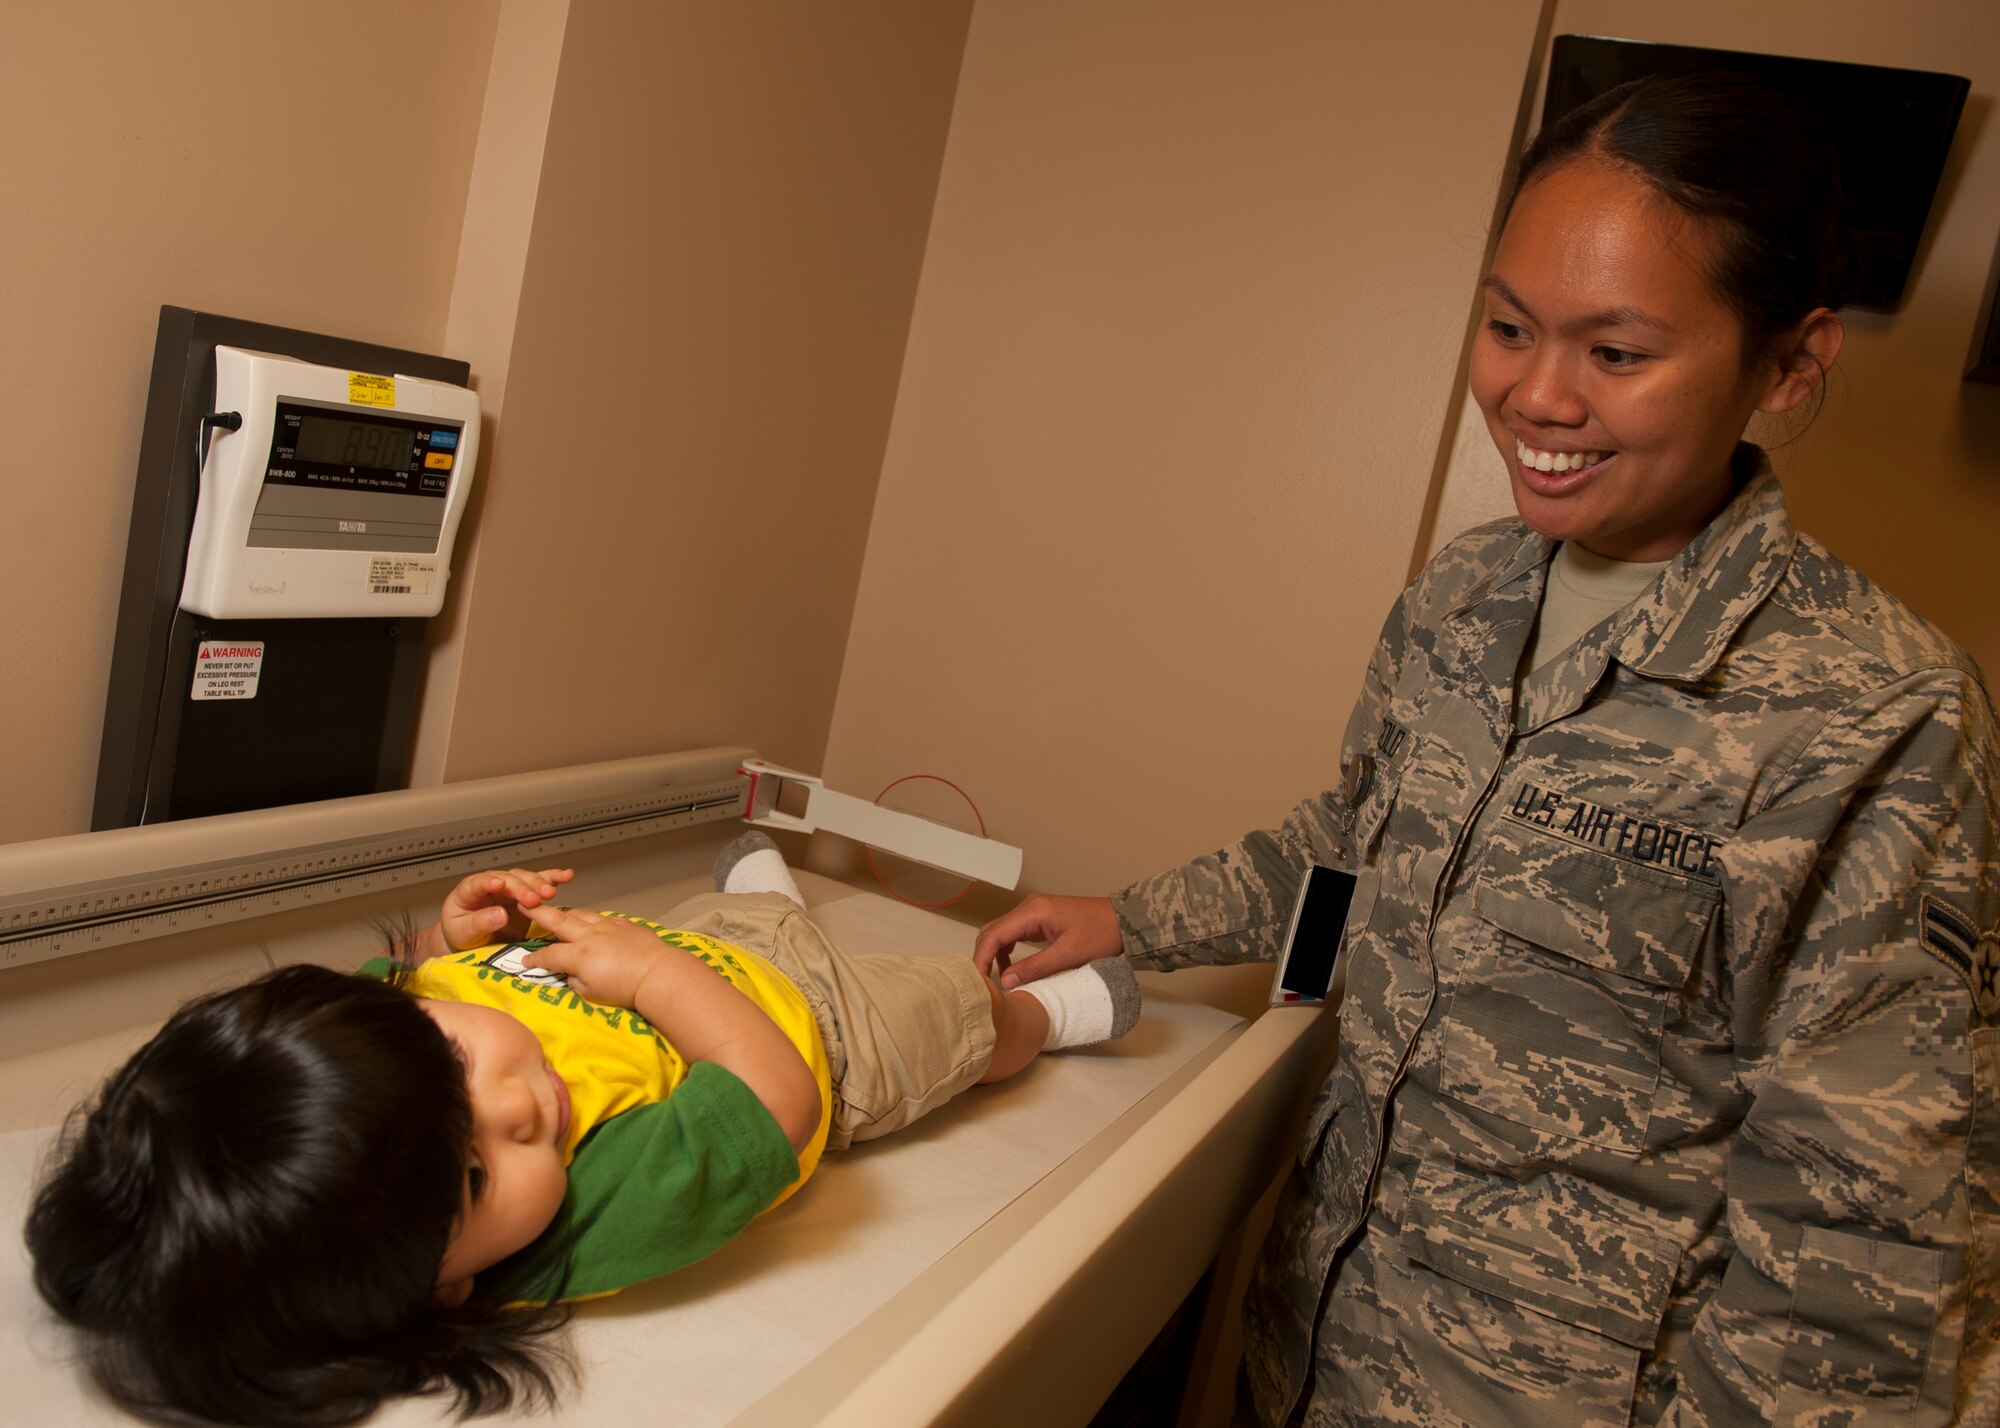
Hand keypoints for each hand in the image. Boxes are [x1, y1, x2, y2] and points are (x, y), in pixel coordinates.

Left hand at [438, 866, 574, 952]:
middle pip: (508, 879)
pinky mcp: (524, 897)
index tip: (500, 884)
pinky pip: (538, 884)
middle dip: (522, 887)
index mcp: (469, 892)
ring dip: (538, 884)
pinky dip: (552, 878)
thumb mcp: (464, 933)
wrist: (472, 944)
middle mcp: (491, 886)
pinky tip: (565, 876)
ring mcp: (508, 890)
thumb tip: (499, 915)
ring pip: (525, 879)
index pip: (479, 882)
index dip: (489, 882)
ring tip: (550, 894)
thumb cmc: (463, 936)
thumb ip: (479, 923)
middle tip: (534, 898)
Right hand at [517, 904, 669, 1008]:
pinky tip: (592, 921)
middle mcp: (589, 935)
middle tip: (526, 903)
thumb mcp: (591, 993)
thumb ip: (575, 981)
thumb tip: (570, 973)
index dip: (534, 959)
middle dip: (539, 913)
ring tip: (557, 912)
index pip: (548, 955)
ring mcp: (608, 926)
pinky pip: (603, 917)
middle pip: (559, 921)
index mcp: (578, 955)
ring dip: (566, 913)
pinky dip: (592, 918)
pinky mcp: (624, 924)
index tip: (525, 961)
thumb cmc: (623, 988)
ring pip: (581, 914)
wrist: (656, 973)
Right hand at [973, 894, 1122, 988]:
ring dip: (994, 954)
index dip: (981, 958)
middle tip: (982, 984)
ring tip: (995, 980)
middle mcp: (1028, 908)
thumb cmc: (1101, 934)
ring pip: (1001, 932)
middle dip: (983, 957)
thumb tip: (1006, 982)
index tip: (977, 981)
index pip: (994, 934)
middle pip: (992, 931)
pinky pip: (1014, 934)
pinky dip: (1007, 951)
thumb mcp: (1069, 955)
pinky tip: (1012, 969)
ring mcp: (1033, 912)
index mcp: (1033, 912)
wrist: (1123, 920)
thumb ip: (1035, 968)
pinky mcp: (1039, 919)